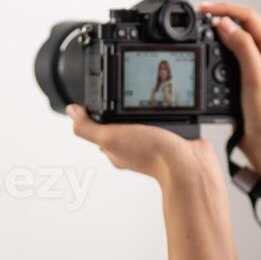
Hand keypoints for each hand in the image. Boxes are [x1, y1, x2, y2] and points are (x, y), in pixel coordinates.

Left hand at [66, 105, 217, 183]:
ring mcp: (154, 143)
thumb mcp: (111, 136)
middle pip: (122, 123)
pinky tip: (166, 109)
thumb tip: (71, 111)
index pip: (100, 129)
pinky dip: (164, 114)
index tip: (100, 99)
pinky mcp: (171, 138)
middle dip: (123, 110)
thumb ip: (88, 127)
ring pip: (144, 122)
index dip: (97, 114)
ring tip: (147, 102)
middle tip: (126, 96)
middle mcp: (134, 147)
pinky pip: (163, 122)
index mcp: (116, 149)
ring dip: (146, 111)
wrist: (188, 163)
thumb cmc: (151, 154)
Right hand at [199, 1, 260, 178]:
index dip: (226, 9)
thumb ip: (242, 47)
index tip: (205, 9)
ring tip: (200, 31)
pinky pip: (226, 58)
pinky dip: (214, 53)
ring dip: (216, 35)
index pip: (249, 17)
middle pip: (240, 25)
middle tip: (199, 16)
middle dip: (219, 18)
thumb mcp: (255, 76)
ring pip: (232, 40)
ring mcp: (253, 66)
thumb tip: (226, 24)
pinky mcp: (242, 78)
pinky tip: (206, 53)